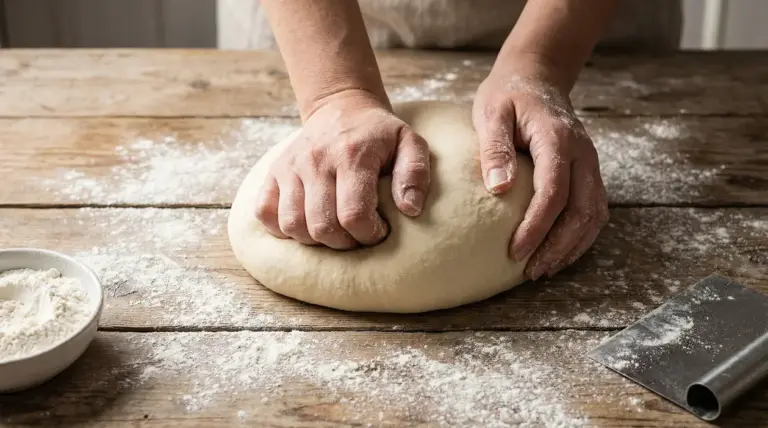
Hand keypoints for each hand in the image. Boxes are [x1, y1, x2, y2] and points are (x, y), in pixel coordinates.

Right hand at [255, 90, 430, 249]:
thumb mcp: (410, 142)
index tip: (380, 230)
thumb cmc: (379, 133)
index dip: (369, 234)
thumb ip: (415, 174)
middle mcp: (315, 161)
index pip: (353, 214)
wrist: (341, 106)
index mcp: (351, 156)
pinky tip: (306, 224)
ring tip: (335, 230)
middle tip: (358, 235)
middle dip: (344, 243)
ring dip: (315, 240)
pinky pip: (265, 213)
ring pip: (292, 225)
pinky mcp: (273, 173)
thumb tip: (410, 209)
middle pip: (321, 226)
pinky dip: (283, 228)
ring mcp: (289, 167)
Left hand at [473, 67, 608, 279]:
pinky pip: (593, 210)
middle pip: (581, 210)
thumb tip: (498, 189)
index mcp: (558, 139)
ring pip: (594, 215)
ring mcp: (590, 163)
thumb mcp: (491, 112)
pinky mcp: (588, 172)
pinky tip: (558, 252)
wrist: (536, 76)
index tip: (516, 252)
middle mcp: (582, 154)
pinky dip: (580, 236)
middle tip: (531, 271)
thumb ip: (495, 148)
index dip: (537, 226)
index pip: (554, 192)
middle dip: (557, 246)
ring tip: (543, 269)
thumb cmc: (507, 95)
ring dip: (572, 247)